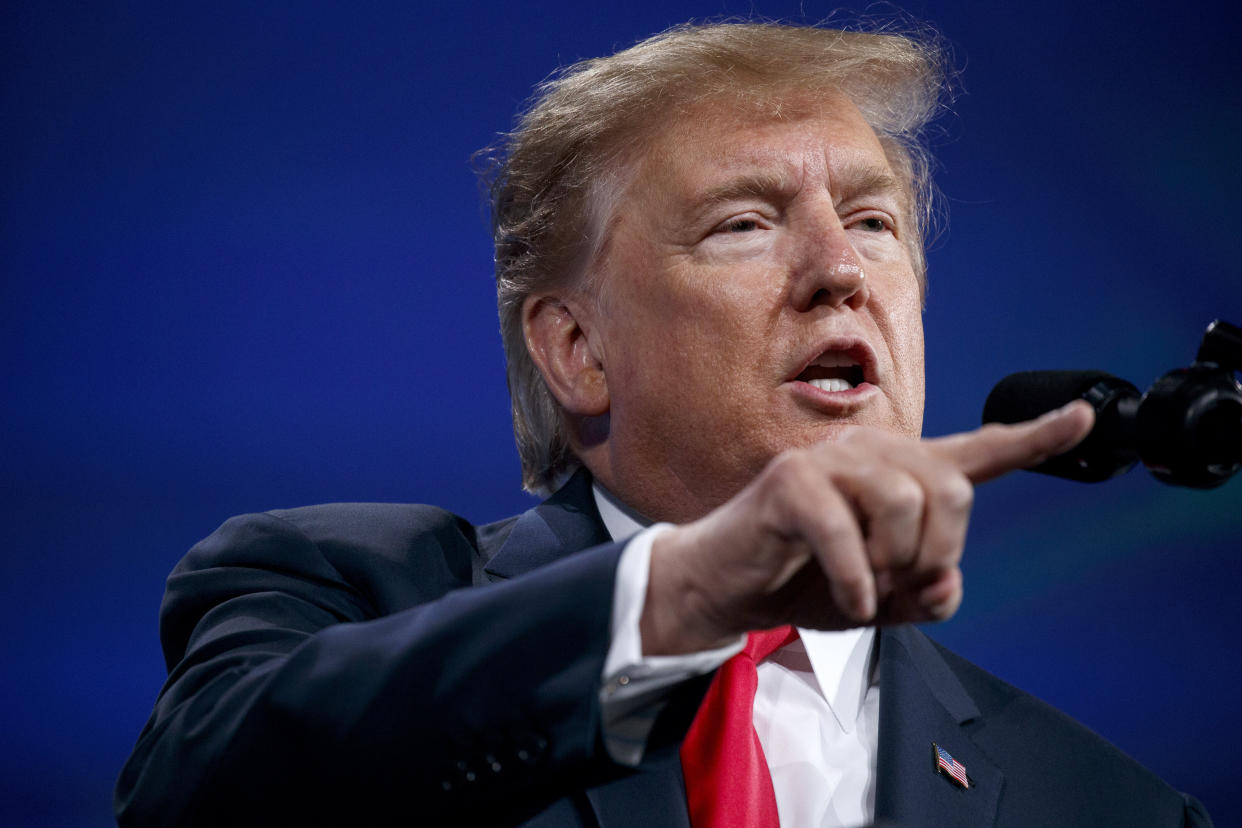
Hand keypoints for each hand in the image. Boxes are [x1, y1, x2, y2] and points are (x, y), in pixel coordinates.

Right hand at [640, 401, 1093, 654]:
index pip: (977, 450)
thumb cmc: (805, 578)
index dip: (1035, 438)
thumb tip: (947, 582)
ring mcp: (830, 461)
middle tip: (898, 585)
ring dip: (893, 567)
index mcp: (900, 474)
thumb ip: (926, 591)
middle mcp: (872, 453)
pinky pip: (849, 532)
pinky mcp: (791, 483)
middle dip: (938, 551)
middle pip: (952, 489)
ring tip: (865, 588)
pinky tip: (847, 599)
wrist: (727, 585)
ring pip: (906, 504)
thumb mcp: (882, 599)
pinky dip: (856, 580)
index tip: (1084, 419)